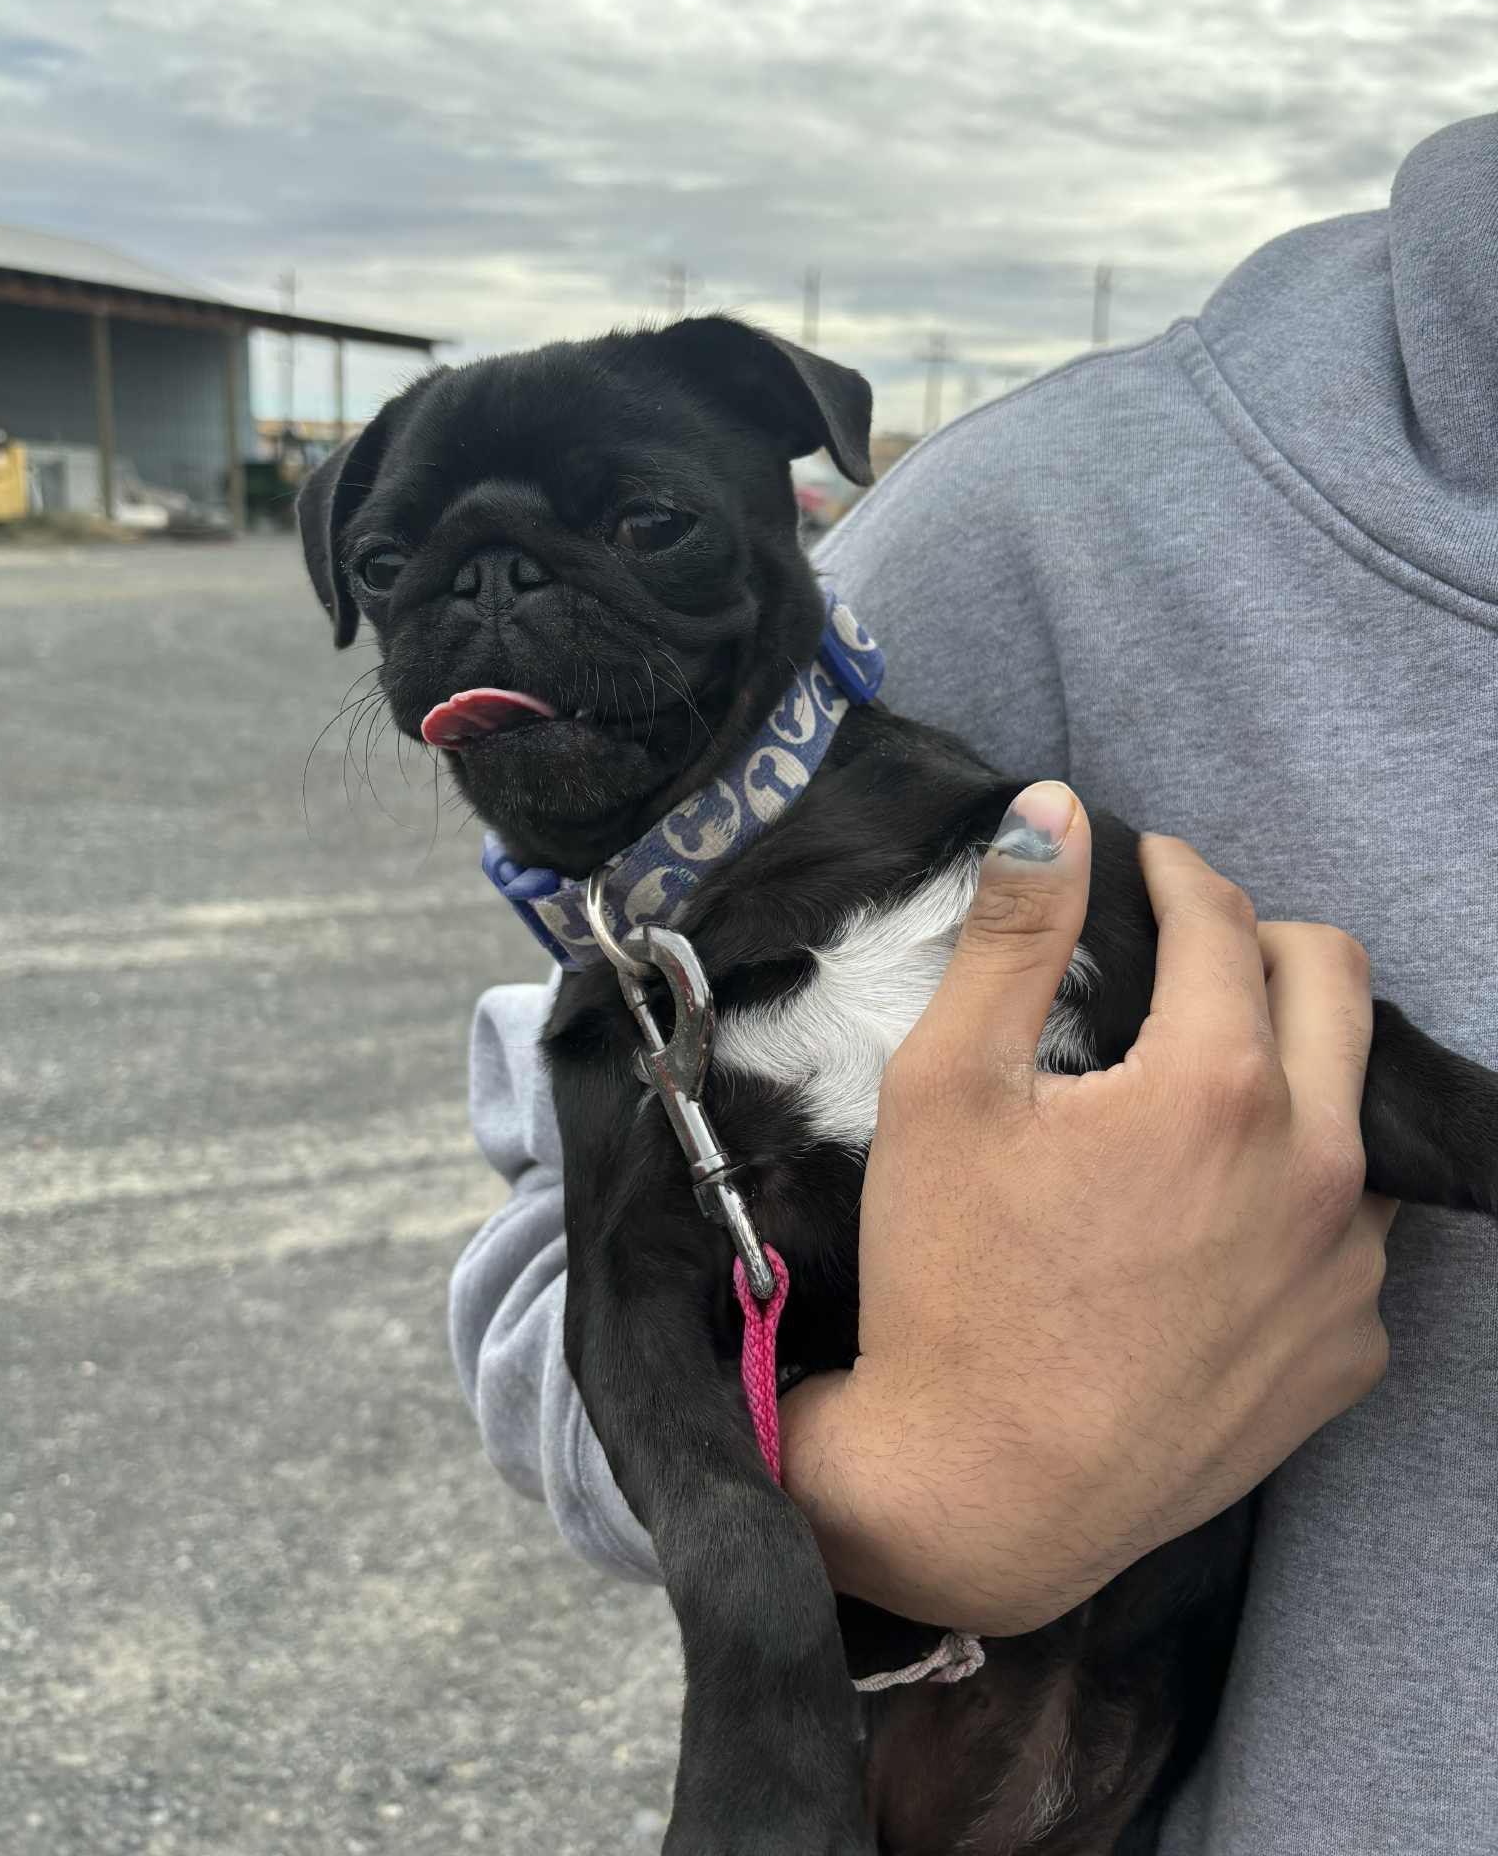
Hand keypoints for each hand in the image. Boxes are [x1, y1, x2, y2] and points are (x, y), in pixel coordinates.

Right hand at [780, 780, 1394, 1634]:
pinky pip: (1350, 1234)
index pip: (1224, 923)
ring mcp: (1348, 1272)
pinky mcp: (1347, 1355)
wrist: (984, 1495)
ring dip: (1298, 1070)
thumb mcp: (945, 1085)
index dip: (1177, 873)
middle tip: (1194, 948)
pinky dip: (1298, 1197)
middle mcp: (1318, 1169)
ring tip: (1205, 1092)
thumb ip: (1013, 932)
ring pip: (1358, 1111)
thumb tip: (1051, 807)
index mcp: (1219, 1087)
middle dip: (1266, 939)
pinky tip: (1215, 1225)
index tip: (1148, 864)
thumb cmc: (950, 1284)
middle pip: (1338, 985)